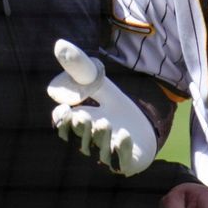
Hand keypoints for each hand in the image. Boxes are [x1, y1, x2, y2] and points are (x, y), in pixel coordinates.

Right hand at [47, 39, 156, 175]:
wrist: (146, 123)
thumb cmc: (115, 106)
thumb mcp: (99, 84)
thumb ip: (80, 68)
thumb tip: (60, 44)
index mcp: (79, 126)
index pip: (64, 128)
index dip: (62, 122)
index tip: (64, 111)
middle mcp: (90, 144)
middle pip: (80, 140)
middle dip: (81, 130)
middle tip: (84, 117)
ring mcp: (109, 155)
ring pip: (100, 152)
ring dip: (101, 138)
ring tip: (106, 123)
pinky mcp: (127, 162)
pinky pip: (122, 161)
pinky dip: (122, 150)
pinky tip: (124, 135)